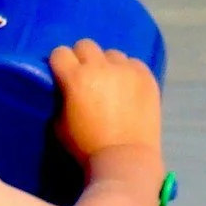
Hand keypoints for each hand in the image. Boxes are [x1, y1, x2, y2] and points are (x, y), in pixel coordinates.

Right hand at [50, 38, 161, 161]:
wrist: (126, 159)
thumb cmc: (87, 148)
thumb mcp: (59, 125)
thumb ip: (61, 99)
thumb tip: (65, 88)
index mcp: (76, 78)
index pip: (59, 53)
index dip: (59, 64)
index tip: (62, 75)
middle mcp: (101, 67)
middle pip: (85, 45)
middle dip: (81, 58)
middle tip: (85, 77)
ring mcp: (126, 70)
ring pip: (111, 54)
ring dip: (107, 65)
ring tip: (110, 83)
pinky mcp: (146, 76)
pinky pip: (133, 63)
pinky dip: (128, 72)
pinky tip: (128, 88)